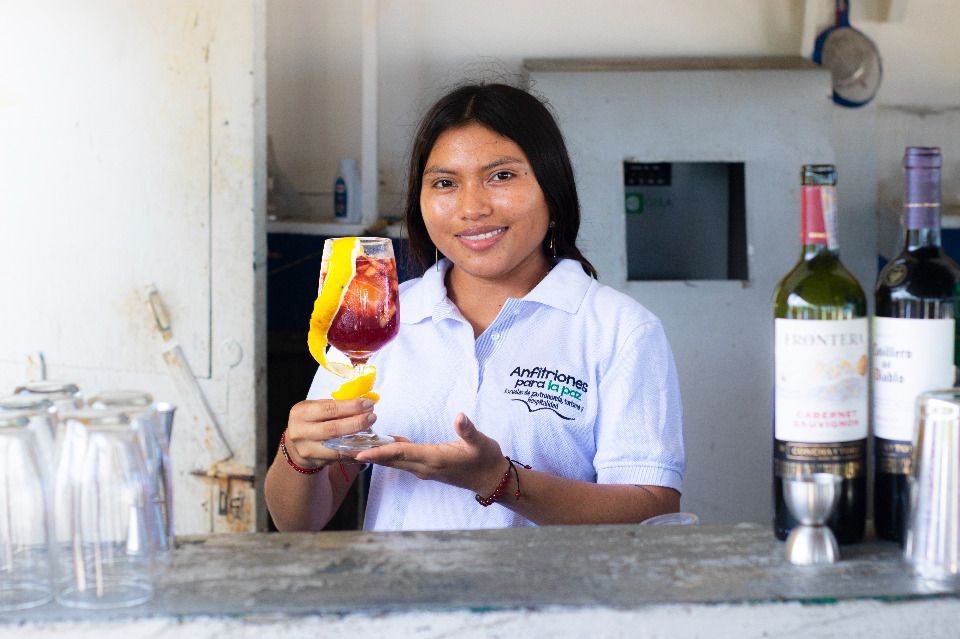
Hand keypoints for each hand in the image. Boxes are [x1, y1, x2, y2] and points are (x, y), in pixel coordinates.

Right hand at [283, 398, 376, 468]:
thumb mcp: (317, 409)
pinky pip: (337, 456)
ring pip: (335, 445)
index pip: (329, 408)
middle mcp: (300, 431)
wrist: (297, 445)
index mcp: (301, 412)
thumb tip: (363, 402)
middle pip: (333, 428)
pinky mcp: (314, 461)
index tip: (368, 404)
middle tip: (372, 417)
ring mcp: (306, 448)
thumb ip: (335, 406)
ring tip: (370, 431)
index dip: (351, 406)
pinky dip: (352, 451)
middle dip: (356, 423)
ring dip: (356, 438)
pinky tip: (363, 446)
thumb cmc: (312, 422)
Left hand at [352, 413, 508, 494]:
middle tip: (343, 448)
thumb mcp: (482, 443)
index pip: (402, 455)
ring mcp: (424, 469)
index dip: (380, 452)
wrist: (491, 479)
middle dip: (367, 454)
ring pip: (394, 462)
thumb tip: (460, 417)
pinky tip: (377, 445)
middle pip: (391, 460)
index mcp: (435, 459)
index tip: (360, 452)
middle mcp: (425, 467)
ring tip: (351, 446)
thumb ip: (469, 431)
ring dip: (374, 455)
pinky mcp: (426, 467)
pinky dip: (387, 454)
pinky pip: (401, 461)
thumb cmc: (486, 460)